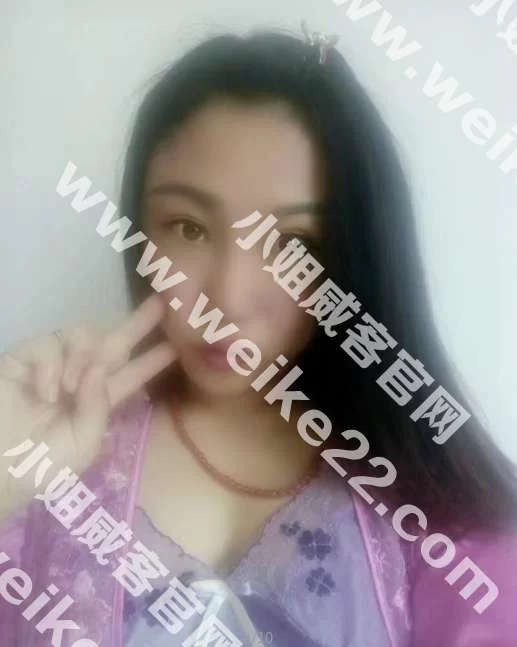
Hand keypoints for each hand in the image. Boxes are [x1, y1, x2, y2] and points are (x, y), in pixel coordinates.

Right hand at [0, 294, 174, 520]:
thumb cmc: (41, 467)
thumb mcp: (83, 445)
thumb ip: (98, 408)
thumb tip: (99, 368)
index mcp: (97, 402)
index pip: (131, 374)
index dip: (152, 359)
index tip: (177, 344)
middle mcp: (79, 378)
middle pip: (113, 343)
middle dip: (137, 324)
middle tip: (161, 304)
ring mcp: (51, 367)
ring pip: (82, 336)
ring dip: (82, 358)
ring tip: (69, 390)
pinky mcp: (22, 359)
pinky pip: (46, 345)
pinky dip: (49, 366)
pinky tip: (45, 391)